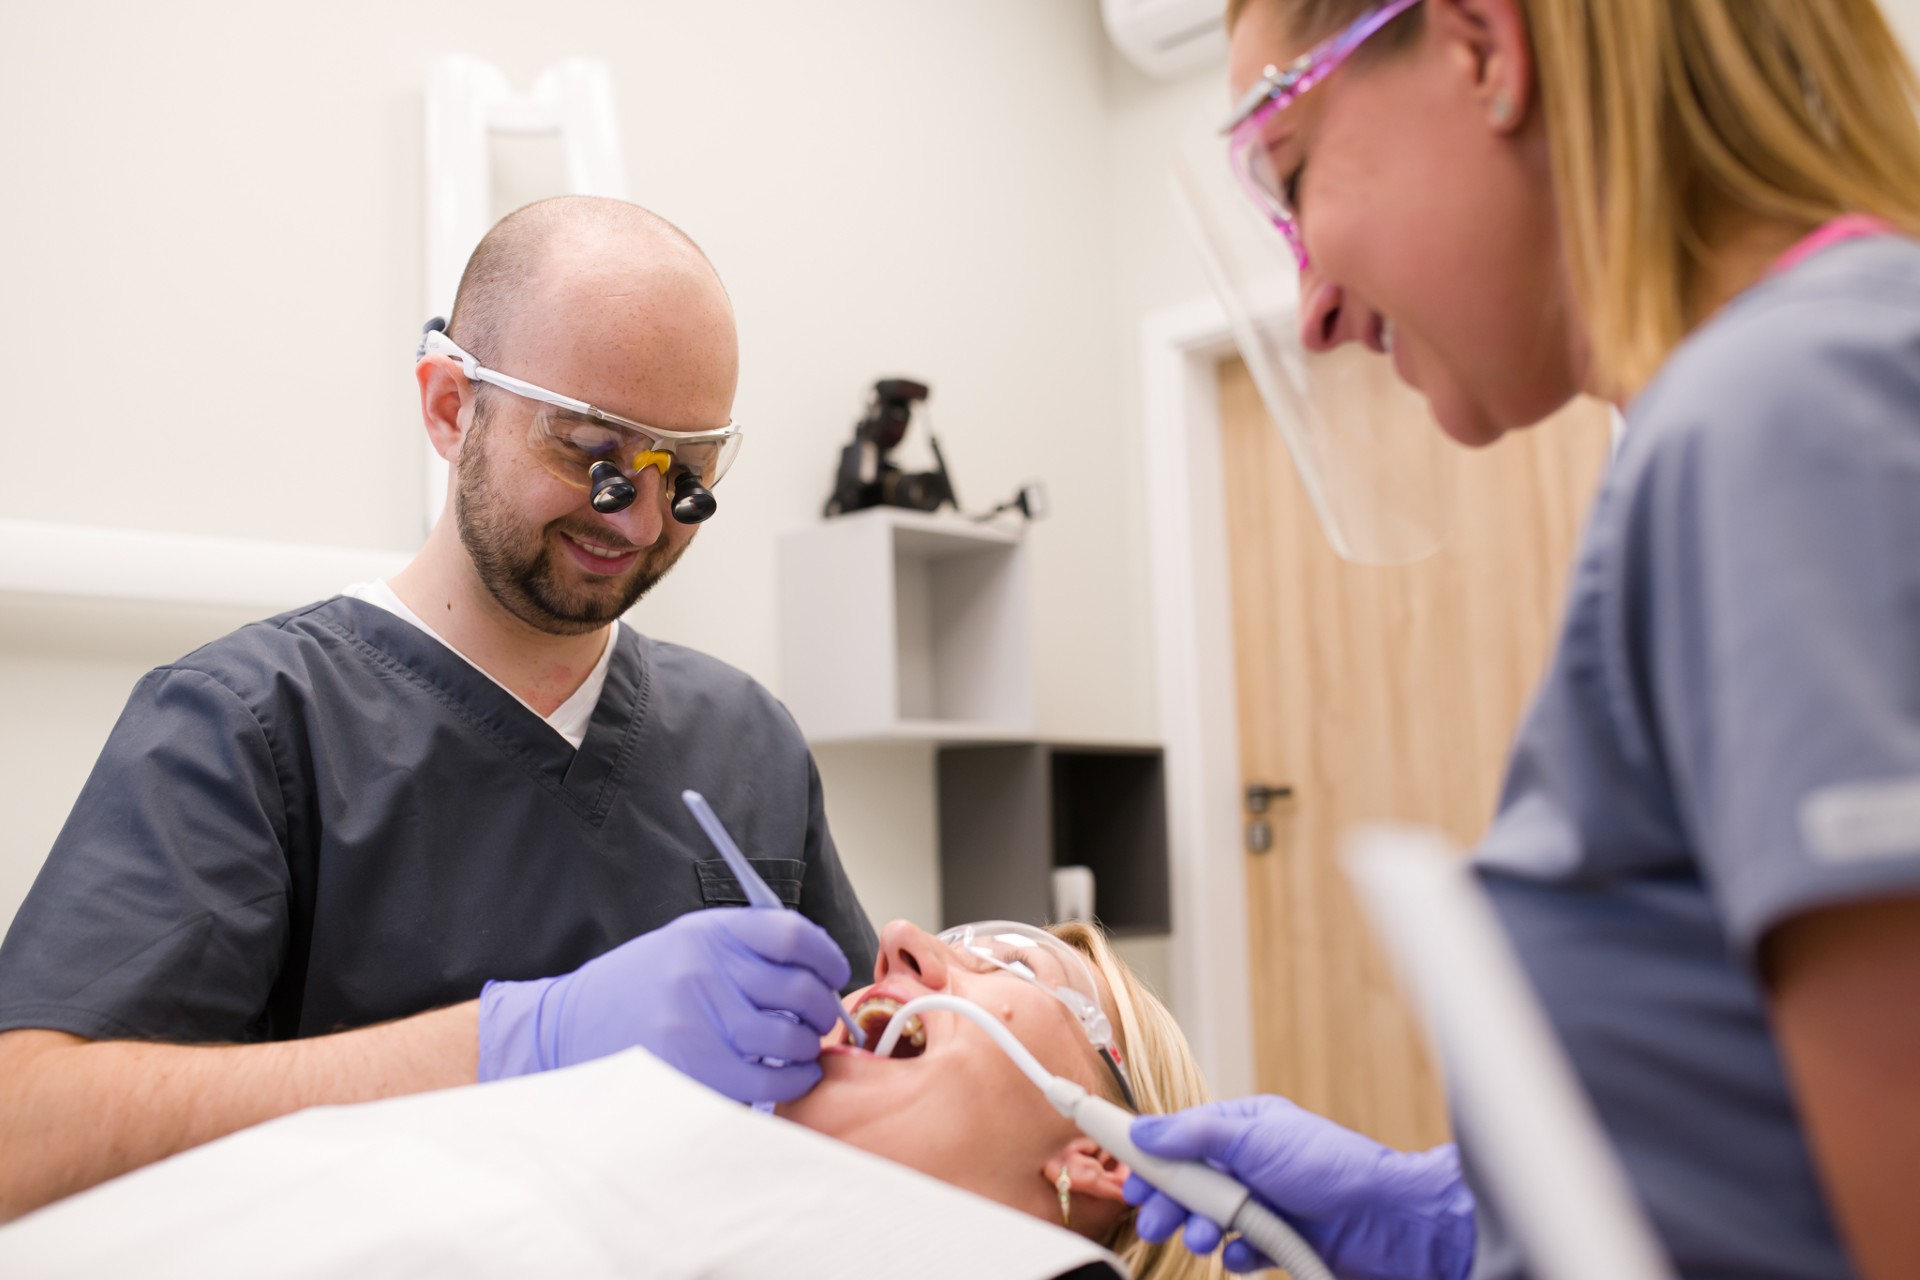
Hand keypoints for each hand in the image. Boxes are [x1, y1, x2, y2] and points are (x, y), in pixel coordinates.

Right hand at [476, 908, 851, 1103]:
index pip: (792, 935)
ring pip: (790, 1040)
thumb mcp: (686, 943)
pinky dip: (791, 1082)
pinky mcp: (692, 1072)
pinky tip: (789, 1076)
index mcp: (708, 934)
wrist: (567, 1028)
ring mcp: (697, 1025)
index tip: (833, 972)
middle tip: (823, 1018)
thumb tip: (818, 969)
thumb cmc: (639, 986)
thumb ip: (745, 947)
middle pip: (800, 990)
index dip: (827, 955)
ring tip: (803, 1049)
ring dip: (809, 1048)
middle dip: (825, 1008)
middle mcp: (704, 973)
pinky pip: (767, 1082)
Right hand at [1125, 1095, 1474, 1279]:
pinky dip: (1236, 1255)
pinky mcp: (1281, 1240)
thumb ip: (1195, 1135)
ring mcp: (1267, 1202)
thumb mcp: (1253, 1137)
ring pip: (1210, 1218)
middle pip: (1188, 1181)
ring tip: (1200, 1238)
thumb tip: (1145, 1132)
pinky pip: (1241, 1250)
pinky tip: (1241, 1256)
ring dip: (1198, 1228)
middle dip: (1167, 1199)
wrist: (1390, 1222)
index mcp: (1244, 1129)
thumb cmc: (1332, 1167)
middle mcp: (1253, 1163)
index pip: (1180, 1133)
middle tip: (1153, 1217)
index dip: (1144, 1147)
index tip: (1111, 1154)